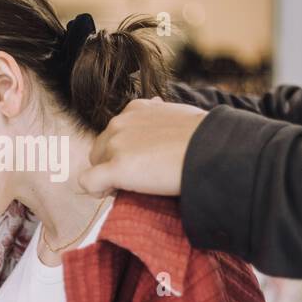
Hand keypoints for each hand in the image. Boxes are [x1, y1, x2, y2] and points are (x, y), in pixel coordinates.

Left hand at [78, 97, 208, 196]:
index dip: (123, 149)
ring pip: (94, 164)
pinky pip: (89, 182)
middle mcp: (120, 124)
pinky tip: (111, 194)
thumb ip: (161, 117)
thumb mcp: (178, 115)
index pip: (115, 131)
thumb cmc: (204, 135)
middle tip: (136, 179)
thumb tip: (157, 108)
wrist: (212, 149)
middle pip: (100, 148)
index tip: (140, 161)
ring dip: (106, 177)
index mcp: (135, 110)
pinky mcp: (116, 168)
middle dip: (112, 163)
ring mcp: (116, 145)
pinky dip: (96, 191)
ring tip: (129, 188)